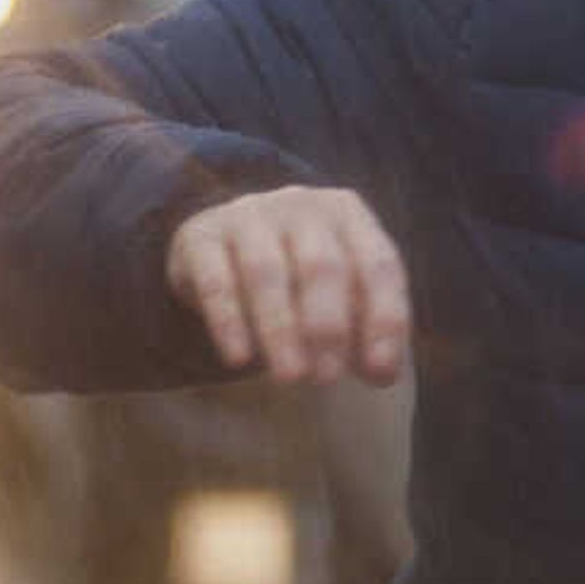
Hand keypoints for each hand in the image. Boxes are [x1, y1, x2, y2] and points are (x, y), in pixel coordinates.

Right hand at [164, 187, 408, 385]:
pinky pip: (216, 280)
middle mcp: (301, 204)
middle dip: (327, 327)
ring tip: (289, 377)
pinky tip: (238, 359)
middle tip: (326, 379)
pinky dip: (229, 321)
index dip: (383, 319)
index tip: (379, 372)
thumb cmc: (297, 275)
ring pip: (266, 271)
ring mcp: (248, 214)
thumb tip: (382, 374)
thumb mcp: (339, 292)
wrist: (222, 244)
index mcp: (348, 214)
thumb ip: (365, 327)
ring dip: (280, 329)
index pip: (378, 265)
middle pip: (321, 265)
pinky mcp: (201, 236)